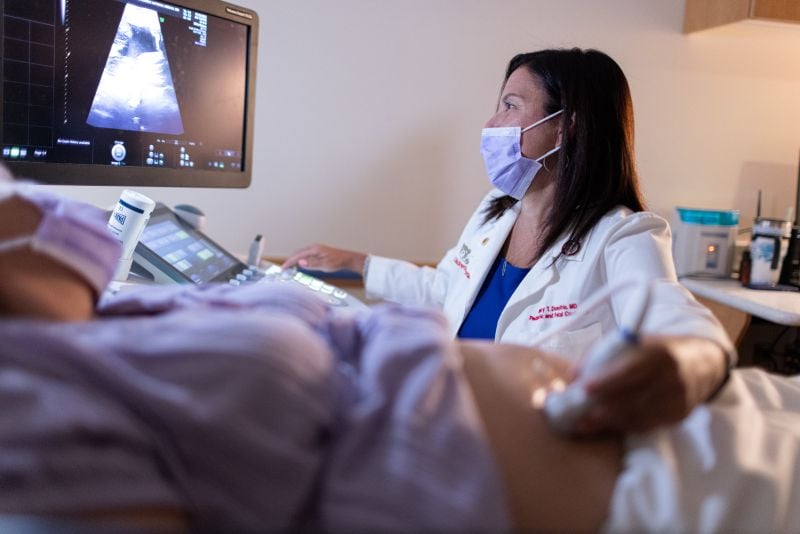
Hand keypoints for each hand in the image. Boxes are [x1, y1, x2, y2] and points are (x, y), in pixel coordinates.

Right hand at [281, 244, 366, 272]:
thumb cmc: (338, 262)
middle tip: (285, 268)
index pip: (298, 256)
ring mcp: (316, 249)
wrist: (347, 259)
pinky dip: (300, 259)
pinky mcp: (318, 251)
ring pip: (301, 253)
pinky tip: (300, 264)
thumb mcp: (324, 265)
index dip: (289, 262)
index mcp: (314, 250)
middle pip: (297, 253)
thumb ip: (311, 264)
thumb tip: (300, 263)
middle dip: (290, 260)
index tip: (283, 267)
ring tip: (290, 267)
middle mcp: (314, 247)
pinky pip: (305, 254)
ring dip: (295, 259)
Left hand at [569, 336, 726, 435]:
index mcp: (659, 353)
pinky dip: (623, 426)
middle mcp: (672, 377)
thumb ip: (602, 354)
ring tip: (582, 426)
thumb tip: (572, 374)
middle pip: (633, 397)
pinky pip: (646, 425)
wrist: (700, 364)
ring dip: (608, 423)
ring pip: (638, 416)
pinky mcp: (678, 416)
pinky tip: (604, 427)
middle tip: (575, 417)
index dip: (606, 380)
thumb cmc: (656, 351)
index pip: (631, 369)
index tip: (584, 388)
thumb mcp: (633, 342)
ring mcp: (678, 400)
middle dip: (602, 409)